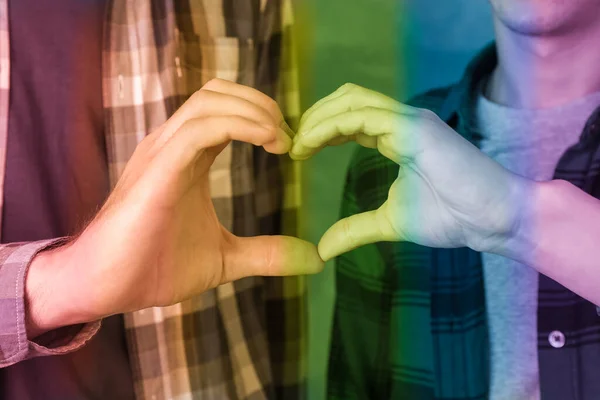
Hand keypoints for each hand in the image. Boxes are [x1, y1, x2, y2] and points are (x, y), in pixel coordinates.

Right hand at [27, 79, 322, 334]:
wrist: (105, 287)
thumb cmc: (154, 267)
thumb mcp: (225, 259)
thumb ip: (266, 254)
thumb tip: (314, 260)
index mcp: (188, 157)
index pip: (224, 109)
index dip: (261, 116)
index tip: (289, 146)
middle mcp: (172, 145)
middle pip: (218, 93)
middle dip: (261, 105)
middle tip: (289, 139)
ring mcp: (161, 153)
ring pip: (208, 102)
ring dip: (253, 111)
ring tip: (281, 140)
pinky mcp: (156, 170)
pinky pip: (198, 130)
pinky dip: (238, 126)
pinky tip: (267, 143)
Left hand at [291, 83, 530, 260]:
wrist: (492, 220)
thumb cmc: (452, 218)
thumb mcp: (390, 223)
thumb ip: (356, 229)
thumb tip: (323, 248)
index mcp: (396, 138)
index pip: (350, 119)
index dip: (320, 130)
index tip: (298, 152)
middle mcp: (401, 122)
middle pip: (346, 99)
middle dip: (314, 117)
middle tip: (292, 146)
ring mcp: (409, 121)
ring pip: (352, 99)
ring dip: (317, 118)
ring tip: (297, 145)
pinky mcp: (414, 128)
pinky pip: (363, 116)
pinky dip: (330, 125)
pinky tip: (310, 144)